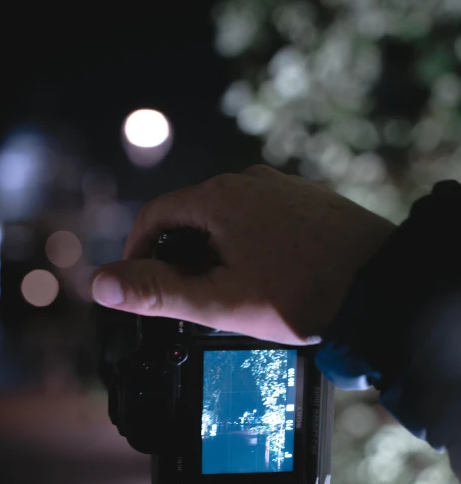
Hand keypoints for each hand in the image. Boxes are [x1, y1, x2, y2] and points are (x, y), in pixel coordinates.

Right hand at [91, 165, 395, 343]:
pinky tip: (263, 274)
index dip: (138, 249)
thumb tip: (100, 283)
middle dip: (177, 253)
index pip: (156, 214)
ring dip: (213, 250)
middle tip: (182, 295)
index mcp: (219, 199)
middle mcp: (249, 182)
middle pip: (191, 213)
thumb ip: (157, 292)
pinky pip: (260, 218)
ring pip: (227, 216)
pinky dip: (246, 243)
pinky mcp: (308, 201)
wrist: (382, 287)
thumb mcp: (219, 301)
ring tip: (224, 291)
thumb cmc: (302, 294)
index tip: (138, 279)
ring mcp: (282, 188)